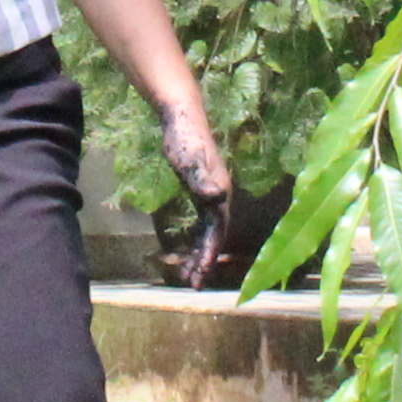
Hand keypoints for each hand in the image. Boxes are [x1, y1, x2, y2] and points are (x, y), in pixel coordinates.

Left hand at [160, 112, 249, 288]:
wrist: (181, 118)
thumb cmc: (185, 139)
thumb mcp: (191, 161)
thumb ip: (202, 179)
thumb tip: (215, 195)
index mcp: (220, 195)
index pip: (217, 232)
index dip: (210, 254)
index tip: (201, 274)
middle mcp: (219, 198)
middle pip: (214, 237)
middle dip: (205, 261)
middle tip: (192, 283)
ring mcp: (210, 195)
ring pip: (207, 233)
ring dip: (199, 254)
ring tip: (187, 275)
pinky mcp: (199, 192)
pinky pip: (200, 224)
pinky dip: (195, 239)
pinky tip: (187, 250)